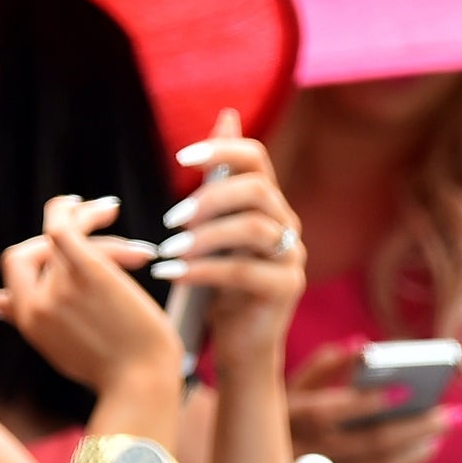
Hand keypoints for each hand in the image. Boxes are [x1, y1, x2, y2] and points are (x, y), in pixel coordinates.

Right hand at [0, 195, 181, 396]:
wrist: (141, 385)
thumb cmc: (110, 369)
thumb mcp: (55, 345)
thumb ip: (23, 317)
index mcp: (27, 319)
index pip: (14, 266)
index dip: (35, 249)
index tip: (58, 244)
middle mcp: (37, 301)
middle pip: (38, 246)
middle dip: (60, 232)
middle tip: (92, 225)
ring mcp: (59, 286)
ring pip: (62, 233)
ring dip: (88, 218)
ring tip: (111, 212)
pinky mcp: (86, 272)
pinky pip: (65, 227)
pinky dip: (79, 212)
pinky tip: (103, 208)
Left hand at [153, 110, 304, 368]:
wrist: (239, 346)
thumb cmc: (218, 286)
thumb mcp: (211, 230)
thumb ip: (215, 182)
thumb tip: (226, 116)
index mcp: (267, 205)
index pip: (256, 158)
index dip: (221, 151)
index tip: (182, 158)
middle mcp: (286, 225)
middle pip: (257, 190)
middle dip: (209, 199)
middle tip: (170, 220)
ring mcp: (292, 257)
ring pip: (254, 229)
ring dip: (205, 237)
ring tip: (169, 250)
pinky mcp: (286, 289)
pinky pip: (245, 271)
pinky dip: (203, 270)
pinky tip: (172, 273)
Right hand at [286, 338, 460, 462]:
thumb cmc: (274, 425)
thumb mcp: (284, 392)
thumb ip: (321, 367)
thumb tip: (360, 346)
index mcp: (282, 423)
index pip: (329, 413)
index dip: (369, 401)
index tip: (409, 388)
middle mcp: (295, 460)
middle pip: (367, 445)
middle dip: (415, 427)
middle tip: (453, 413)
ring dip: (415, 450)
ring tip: (440, 430)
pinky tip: (419, 451)